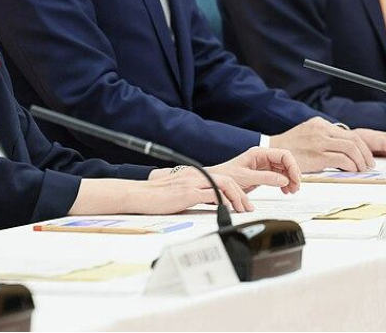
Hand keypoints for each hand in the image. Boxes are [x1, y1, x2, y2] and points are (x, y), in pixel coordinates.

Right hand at [131, 168, 252, 213]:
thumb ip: (194, 194)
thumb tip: (208, 204)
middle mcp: (195, 176)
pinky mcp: (188, 193)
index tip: (242, 202)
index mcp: (193, 175)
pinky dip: (224, 201)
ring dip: (237, 198)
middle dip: (242, 194)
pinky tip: (227, 209)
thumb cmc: (154, 196)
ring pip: (224, 185)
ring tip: (241, 210)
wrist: (138, 194)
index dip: (237, 190)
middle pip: (228, 179)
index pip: (222, 178)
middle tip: (247, 208)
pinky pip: (212, 195)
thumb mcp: (179, 192)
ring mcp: (192, 183)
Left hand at [209, 147, 301, 193]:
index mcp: (259, 153)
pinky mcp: (263, 173)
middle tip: (295, 188)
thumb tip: (284, 179)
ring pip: (284, 170)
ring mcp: (263, 165)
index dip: (292, 167)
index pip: (283, 155)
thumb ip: (265, 178)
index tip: (295, 179)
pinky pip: (279, 176)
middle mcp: (263, 157)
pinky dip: (284, 183)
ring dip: (290, 180)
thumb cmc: (226, 175)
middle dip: (293, 174)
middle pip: (286, 162)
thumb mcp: (246, 177)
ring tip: (291, 191)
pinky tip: (284, 190)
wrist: (217, 181)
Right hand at [270, 117, 374, 171]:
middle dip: (366, 153)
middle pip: (354, 139)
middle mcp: (321, 130)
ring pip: (351, 148)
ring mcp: (319, 142)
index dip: (362, 146)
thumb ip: (324, 136)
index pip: (349, 133)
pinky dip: (351, 166)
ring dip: (361, 161)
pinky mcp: (317, 155)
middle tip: (369, 163)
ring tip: (362, 169)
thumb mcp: (307, 133)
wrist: (270, 151)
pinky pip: (342, 159)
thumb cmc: (289, 146)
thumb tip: (342, 147)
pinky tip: (352, 171)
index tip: (366, 155)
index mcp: (320, 123)